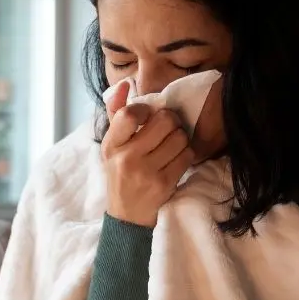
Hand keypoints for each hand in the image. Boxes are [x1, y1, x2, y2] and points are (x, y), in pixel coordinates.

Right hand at [102, 81, 195, 227]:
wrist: (126, 216)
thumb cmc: (120, 174)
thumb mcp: (112, 146)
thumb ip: (116, 113)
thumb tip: (125, 83)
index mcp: (111, 145)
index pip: (130, 114)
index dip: (147, 109)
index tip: (149, 115)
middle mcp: (127, 158)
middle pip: (164, 122)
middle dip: (171, 122)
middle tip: (168, 128)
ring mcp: (146, 172)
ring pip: (179, 138)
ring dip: (181, 139)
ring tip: (172, 145)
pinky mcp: (164, 184)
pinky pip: (187, 156)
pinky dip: (186, 154)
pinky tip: (177, 159)